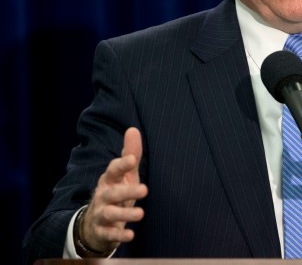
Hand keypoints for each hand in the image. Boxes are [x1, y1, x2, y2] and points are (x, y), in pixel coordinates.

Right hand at [77, 127, 147, 254]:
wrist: (94, 222)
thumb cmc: (115, 192)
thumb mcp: (124, 174)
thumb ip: (130, 154)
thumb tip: (133, 129)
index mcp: (109, 179)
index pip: (113, 170)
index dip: (122, 164)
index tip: (133, 159)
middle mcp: (103, 195)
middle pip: (112, 193)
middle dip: (127, 191)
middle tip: (144, 189)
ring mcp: (101, 213)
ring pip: (110, 214)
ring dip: (124, 215)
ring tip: (141, 214)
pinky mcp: (102, 231)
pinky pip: (109, 234)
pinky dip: (118, 235)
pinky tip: (130, 236)